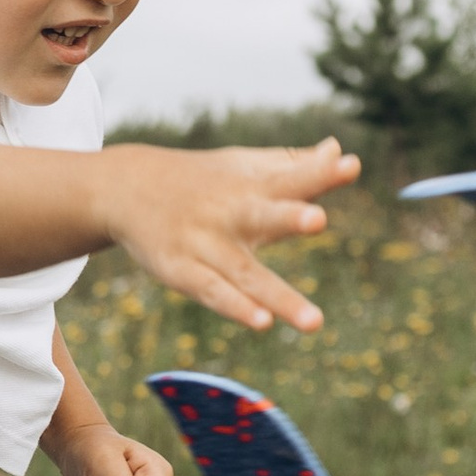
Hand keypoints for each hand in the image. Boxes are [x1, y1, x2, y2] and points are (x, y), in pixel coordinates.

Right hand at [100, 135, 356, 332]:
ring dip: (278, 297)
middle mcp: (230, 213)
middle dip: (290, 218)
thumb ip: (295, 165)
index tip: (348, 166)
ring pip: (245, 273)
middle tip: (318, 219)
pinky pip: (213, 293)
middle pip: (263, 216)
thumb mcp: (245, 166)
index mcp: (251, 185)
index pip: (290, 178)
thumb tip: (341, 153)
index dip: (320, 172)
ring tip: (314, 322)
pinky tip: (262, 323)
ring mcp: (204, 244)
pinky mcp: (181, 272)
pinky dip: (235, 307)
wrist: (127, 187)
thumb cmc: (203, 179)